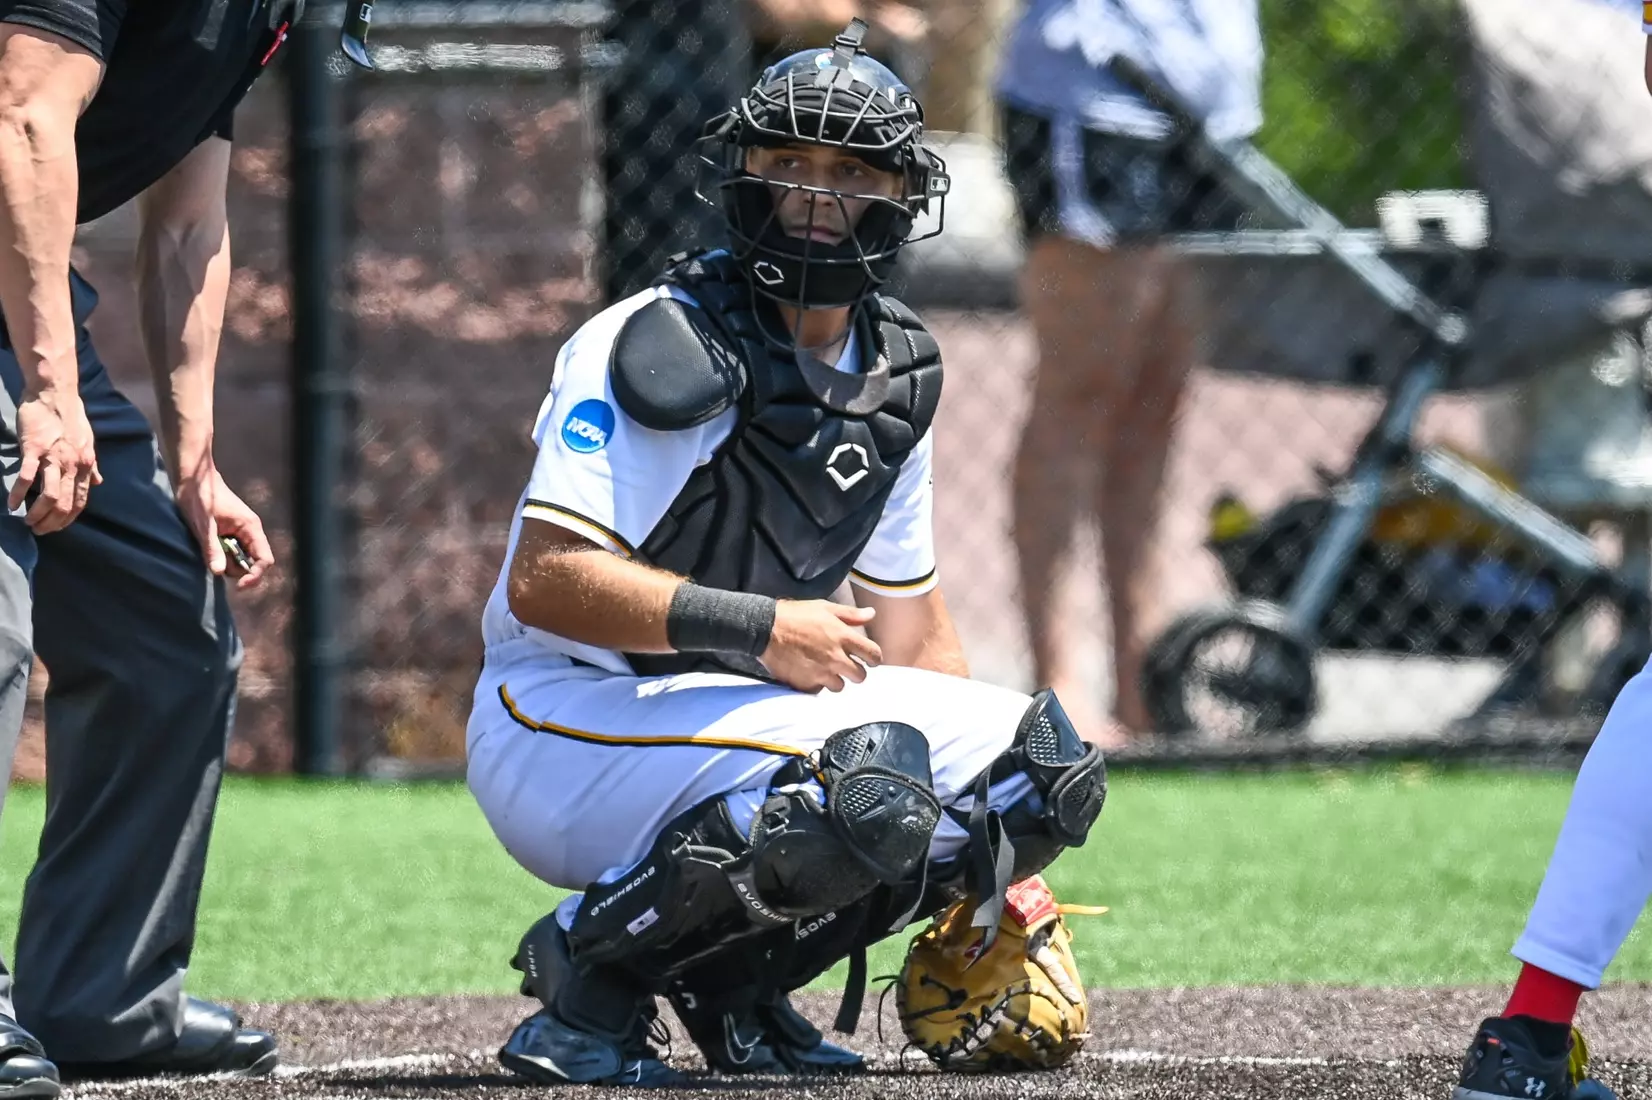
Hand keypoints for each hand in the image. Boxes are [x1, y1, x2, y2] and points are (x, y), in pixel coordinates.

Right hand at [9, 384, 100, 534]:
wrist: (55, 394)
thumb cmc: (72, 417)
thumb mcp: (88, 443)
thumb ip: (92, 466)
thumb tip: (99, 483)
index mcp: (86, 466)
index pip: (80, 501)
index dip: (68, 519)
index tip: (56, 527)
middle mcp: (73, 466)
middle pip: (65, 504)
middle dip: (52, 523)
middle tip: (39, 530)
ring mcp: (54, 458)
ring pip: (49, 496)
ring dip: (38, 514)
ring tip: (27, 521)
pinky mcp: (35, 449)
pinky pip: (27, 477)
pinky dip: (18, 494)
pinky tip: (12, 504)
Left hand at [175, 465, 273, 589]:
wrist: (192, 478)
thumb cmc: (200, 496)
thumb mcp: (203, 524)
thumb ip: (212, 548)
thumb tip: (219, 573)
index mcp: (250, 528)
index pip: (265, 559)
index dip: (255, 575)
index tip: (239, 586)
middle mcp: (250, 531)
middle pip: (252, 562)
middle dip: (236, 569)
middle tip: (214, 562)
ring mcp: (240, 532)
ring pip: (240, 558)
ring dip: (226, 561)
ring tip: (208, 548)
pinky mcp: (230, 532)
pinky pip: (231, 551)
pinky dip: (220, 554)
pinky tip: (208, 545)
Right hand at [759, 599, 881, 692]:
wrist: (765, 628)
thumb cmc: (795, 615)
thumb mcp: (824, 608)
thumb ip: (850, 614)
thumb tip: (871, 614)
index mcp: (843, 637)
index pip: (873, 655)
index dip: (874, 658)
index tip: (870, 659)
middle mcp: (836, 658)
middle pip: (860, 676)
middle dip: (856, 672)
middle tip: (846, 666)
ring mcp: (821, 673)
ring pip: (840, 686)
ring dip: (835, 679)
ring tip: (824, 669)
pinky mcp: (806, 683)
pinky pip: (818, 690)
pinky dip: (816, 684)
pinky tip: (809, 672)